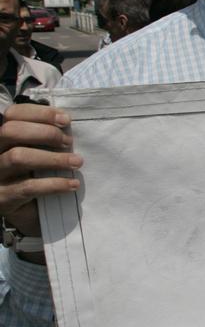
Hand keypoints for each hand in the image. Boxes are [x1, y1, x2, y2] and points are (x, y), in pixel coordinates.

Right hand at [0, 104, 82, 241]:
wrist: (30, 213)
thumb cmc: (36, 175)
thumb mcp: (39, 152)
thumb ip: (45, 137)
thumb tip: (66, 122)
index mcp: (3, 138)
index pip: (13, 114)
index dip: (39, 113)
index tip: (66, 120)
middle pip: (10, 131)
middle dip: (45, 133)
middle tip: (69, 143)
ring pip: (18, 157)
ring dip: (52, 158)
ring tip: (76, 162)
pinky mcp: (3, 197)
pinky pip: (29, 187)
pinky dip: (54, 184)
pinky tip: (72, 184)